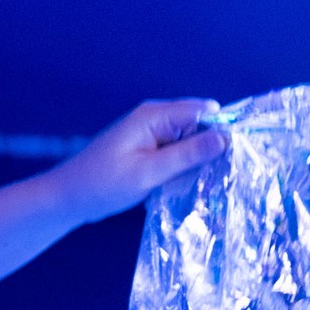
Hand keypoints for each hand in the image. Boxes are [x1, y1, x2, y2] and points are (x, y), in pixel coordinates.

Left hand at [46, 98, 228, 224]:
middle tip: (223, 175)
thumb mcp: (148, 173)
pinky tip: (182, 186)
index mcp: (153, 115)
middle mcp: (154, 118)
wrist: (68, 198)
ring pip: (190, 143)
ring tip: (201, 184)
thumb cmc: (102, 185)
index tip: (242, 153)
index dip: (225, 129)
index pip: (205, 111)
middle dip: (212, 148)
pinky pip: (177, 154)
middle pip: (200, 126)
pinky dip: (183, 169)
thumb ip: (187, 155)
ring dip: (197, 162)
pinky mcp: (149, 150)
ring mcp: (151, 134)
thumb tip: (225, 138)